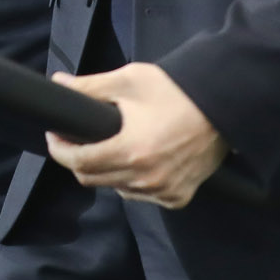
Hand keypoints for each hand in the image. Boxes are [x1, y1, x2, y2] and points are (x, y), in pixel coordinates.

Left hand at [48, 64, 228, 207]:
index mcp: (131, 151)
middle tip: (78, 138)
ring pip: (116, 189)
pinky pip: (142, 195)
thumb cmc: (174, 91)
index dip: (60, 149)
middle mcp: (146, 179)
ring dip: (105, 172)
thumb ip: (90, 87)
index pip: (79, 163)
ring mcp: (164, 192)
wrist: (223, 107)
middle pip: (93, 179)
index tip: (55, 134)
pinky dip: (132, 182)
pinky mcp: (179, 197)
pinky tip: (136, 161)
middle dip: (78, 159)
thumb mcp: (128, 81)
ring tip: (108, 147)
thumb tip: (58, 84)